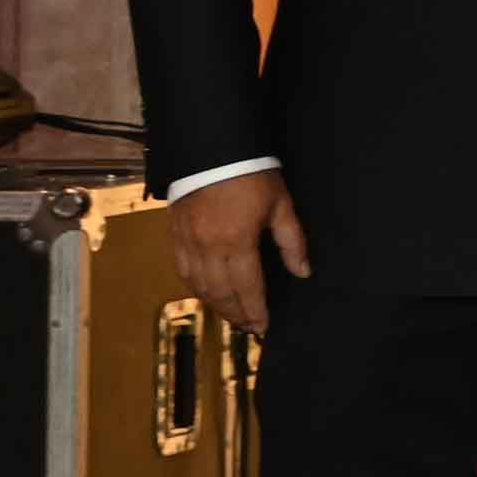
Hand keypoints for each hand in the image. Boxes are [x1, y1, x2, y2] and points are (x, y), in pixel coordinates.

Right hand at [167, 168, 309, 336]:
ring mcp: (187, 242)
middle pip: (221, 293)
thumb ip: (292, 241)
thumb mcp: (280, 204)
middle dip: (236, 313)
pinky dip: (195, 287)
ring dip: (216, 305)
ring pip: (199, 286)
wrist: (211, 149)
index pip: (247, 287)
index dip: (256, 310)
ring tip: (232, 315)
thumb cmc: (251, 174)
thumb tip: (303, 272)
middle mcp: (208, 247)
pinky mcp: (174, 235)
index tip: (264, 326)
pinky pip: (182, 270)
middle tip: (250, 327)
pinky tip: (207, 294)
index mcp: (237, 241)